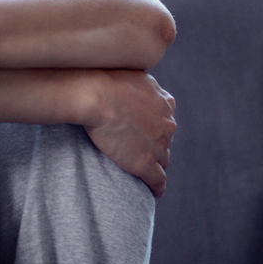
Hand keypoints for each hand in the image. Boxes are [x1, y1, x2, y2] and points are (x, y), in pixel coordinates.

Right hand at [83, 70, 176, 197]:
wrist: (95, 96)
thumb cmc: (103, 79)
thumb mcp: (127, 71)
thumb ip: (135, 80)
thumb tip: (128, 76)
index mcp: (164, 103)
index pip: (164, 118)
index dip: (154, 124)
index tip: (143, 127)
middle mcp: (167, 124)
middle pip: (165, 139)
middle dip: (155, 143)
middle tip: (138, 147)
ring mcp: (158, 145)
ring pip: (162, 159)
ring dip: (155, 163)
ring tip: (145, 171)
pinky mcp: (146, 164)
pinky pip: (157, 180)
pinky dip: (157, 187)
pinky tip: (155, 192)